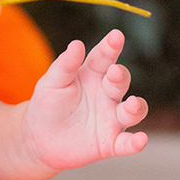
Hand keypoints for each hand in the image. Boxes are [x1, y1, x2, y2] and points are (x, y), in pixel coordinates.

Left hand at [18, 29, 147, 173]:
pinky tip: (140, 140)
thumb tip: (77, 44)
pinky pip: (126, 143)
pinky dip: (135, 143)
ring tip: (132, 104)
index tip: (116, 36)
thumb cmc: (46, 105)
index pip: (104, 58)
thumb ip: (65, 65)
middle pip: (120, 82)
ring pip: (132, 111)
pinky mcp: (110, 143)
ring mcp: (111, 118)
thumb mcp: (51, 83)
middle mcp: (106, 95)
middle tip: (114, 72)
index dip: (111, 47)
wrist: (38, 139)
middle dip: (120, 76)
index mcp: (92, 75)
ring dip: (136, 107)